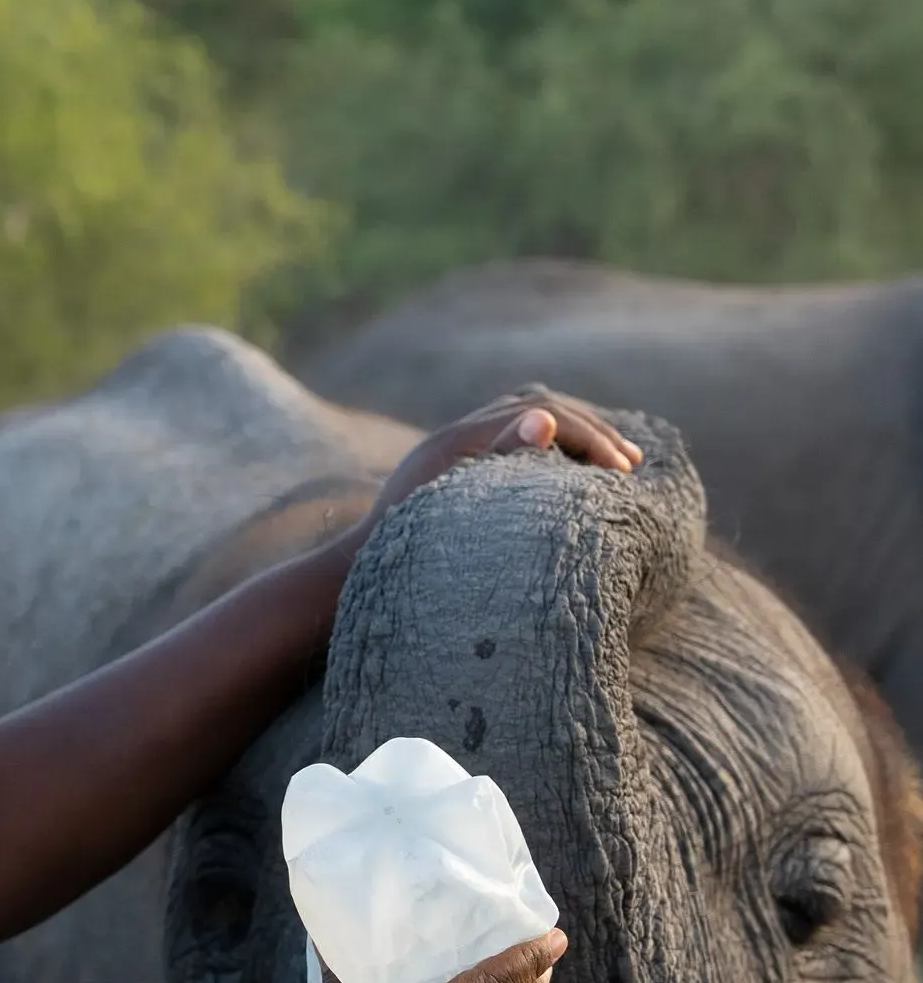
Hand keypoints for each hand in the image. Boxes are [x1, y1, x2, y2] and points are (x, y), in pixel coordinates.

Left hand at [361, 386, 642, 538]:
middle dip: (590, 434)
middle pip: (536, 412)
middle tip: (631, 464)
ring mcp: (451, 451)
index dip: (588, 437)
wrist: (351, 571)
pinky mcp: (452, 471)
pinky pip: (511, 446)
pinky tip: (569, 478)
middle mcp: (454, 436)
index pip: (540, 416)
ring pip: (525, 424)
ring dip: (573, 439)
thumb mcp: (451, 509)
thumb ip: (499, 460)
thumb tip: (544, 419)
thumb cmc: (401, 549)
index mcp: (457, 440)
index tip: (623, 470)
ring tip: (613, 466)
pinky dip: (549, 454)